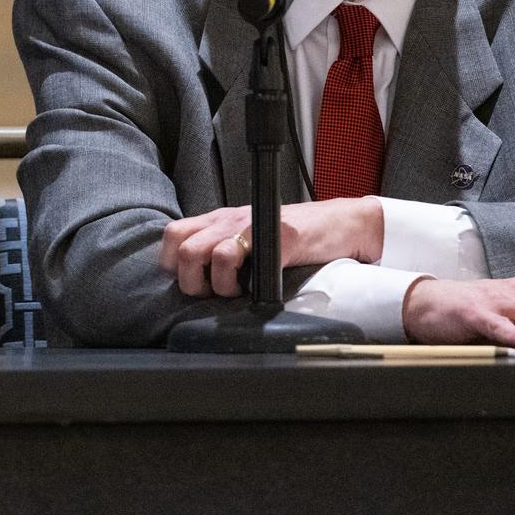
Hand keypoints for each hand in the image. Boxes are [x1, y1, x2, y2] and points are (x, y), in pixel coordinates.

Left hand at [158, 198, 383, 296]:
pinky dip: (247, 282)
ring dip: (218, 284)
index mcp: (220, 220)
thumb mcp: (249, 236)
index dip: (171, 265)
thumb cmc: (295, 234)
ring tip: (236, 292)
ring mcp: (255, 227)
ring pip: (210, 254)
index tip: (190, 283)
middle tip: (212, 294)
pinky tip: (258, 288)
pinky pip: (250, 258)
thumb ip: (222, 248)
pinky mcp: (282, 239)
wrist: (342, 223)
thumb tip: (195, 278)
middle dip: (191, 281)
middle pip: (183, 248)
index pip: (173, 235)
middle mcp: (231, 220)